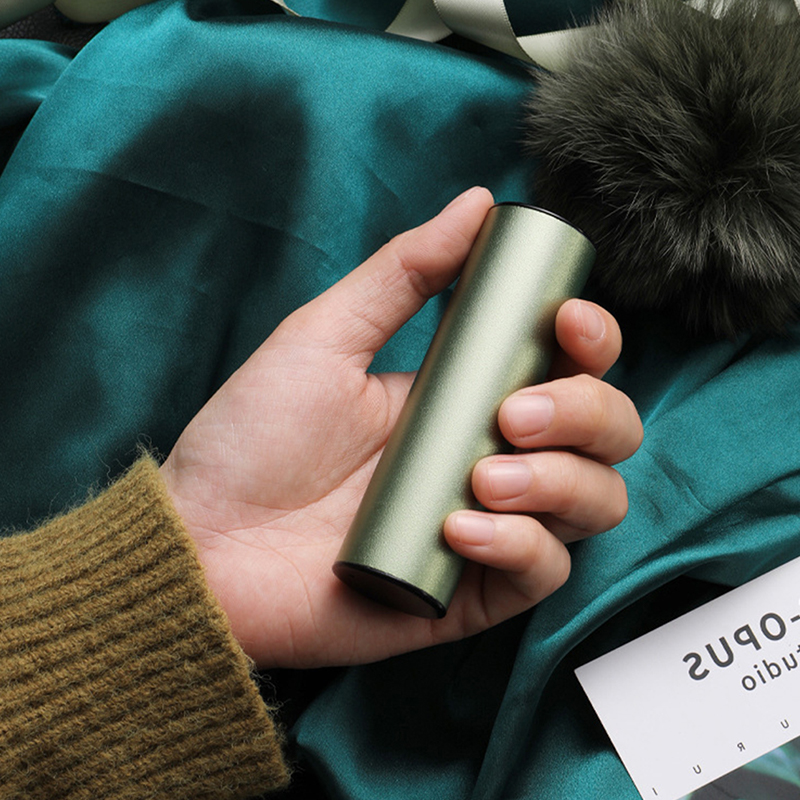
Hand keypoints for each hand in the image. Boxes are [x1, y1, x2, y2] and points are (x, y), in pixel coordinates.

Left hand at [160, 187, 641, 667]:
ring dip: (563, 480)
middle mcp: (492, 455)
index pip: (571, 366)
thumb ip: (405, 271)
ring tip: (485, 475)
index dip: (594, 342)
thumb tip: (479, 202)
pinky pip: (546, 573)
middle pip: (607, 432)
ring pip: (596, 500)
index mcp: (467, 394)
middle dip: (585, 412)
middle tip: (510, 415)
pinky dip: (521, 547)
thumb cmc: (254, 437)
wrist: (206, 542)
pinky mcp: (472, 591)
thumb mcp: (326, 335)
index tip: (567, 321)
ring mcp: (489, 525)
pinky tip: (457, 530)